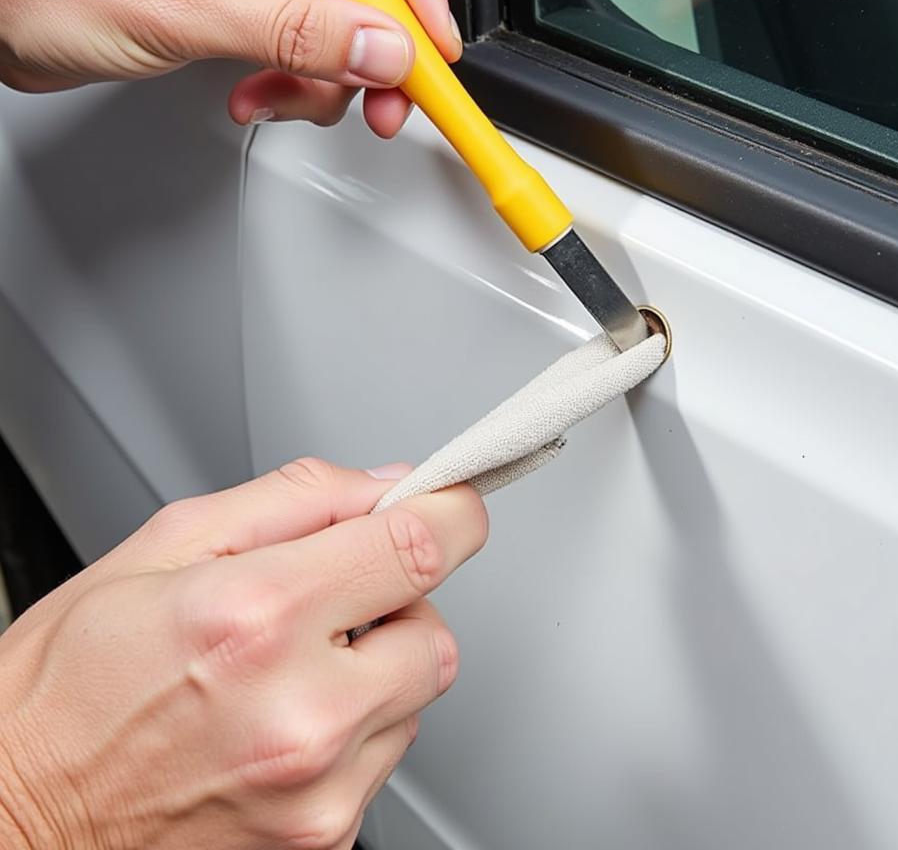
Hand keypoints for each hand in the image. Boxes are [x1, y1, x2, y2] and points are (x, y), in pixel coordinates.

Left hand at [0, 0, 461, 135]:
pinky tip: (256, 93)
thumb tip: (381, 49)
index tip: (431, 38)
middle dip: (372, 37)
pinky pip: (296, 38)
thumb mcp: (182, 2)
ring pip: (333, 12)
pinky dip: (289, 77)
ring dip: (324, 71)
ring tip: (287, 98)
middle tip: (387, 93)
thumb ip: (295, 32)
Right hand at [0, 458, 486, 849]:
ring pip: (413, 697)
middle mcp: (298, 713)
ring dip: (372, 669)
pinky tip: (276, 723)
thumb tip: (384, 486)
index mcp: (255, 617)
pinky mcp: (321, 842)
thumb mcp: (167, 544)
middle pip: (433, 631)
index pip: (419, 547)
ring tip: (282, 672)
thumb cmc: (70, 685)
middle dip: (395, 603)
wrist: (16, 817)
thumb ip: (296, 499)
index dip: (450, 513)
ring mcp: (315, 791)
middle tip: (324, 604)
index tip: (450, 503)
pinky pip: (382, 756)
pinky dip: (352, 729)